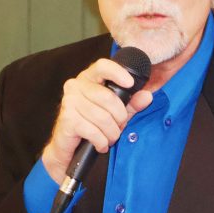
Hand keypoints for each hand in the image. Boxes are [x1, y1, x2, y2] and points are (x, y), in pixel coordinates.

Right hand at [41, 58, 153, 184]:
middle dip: (120, 117)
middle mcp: (76, 85)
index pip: (102, 66)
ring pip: (102, 117)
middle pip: (108, 98)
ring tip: (110, 138)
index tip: (130, 83)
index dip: (117, 72)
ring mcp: (69, 101)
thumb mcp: (115, 112)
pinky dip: (101, 142)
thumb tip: (147, 96)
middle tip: (119, 127)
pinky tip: (100, 145)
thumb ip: (131, 103)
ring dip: (112, 133)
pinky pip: (93, 131)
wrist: (66, 146)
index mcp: (88, 78)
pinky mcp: (67, 119)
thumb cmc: (91, 124)